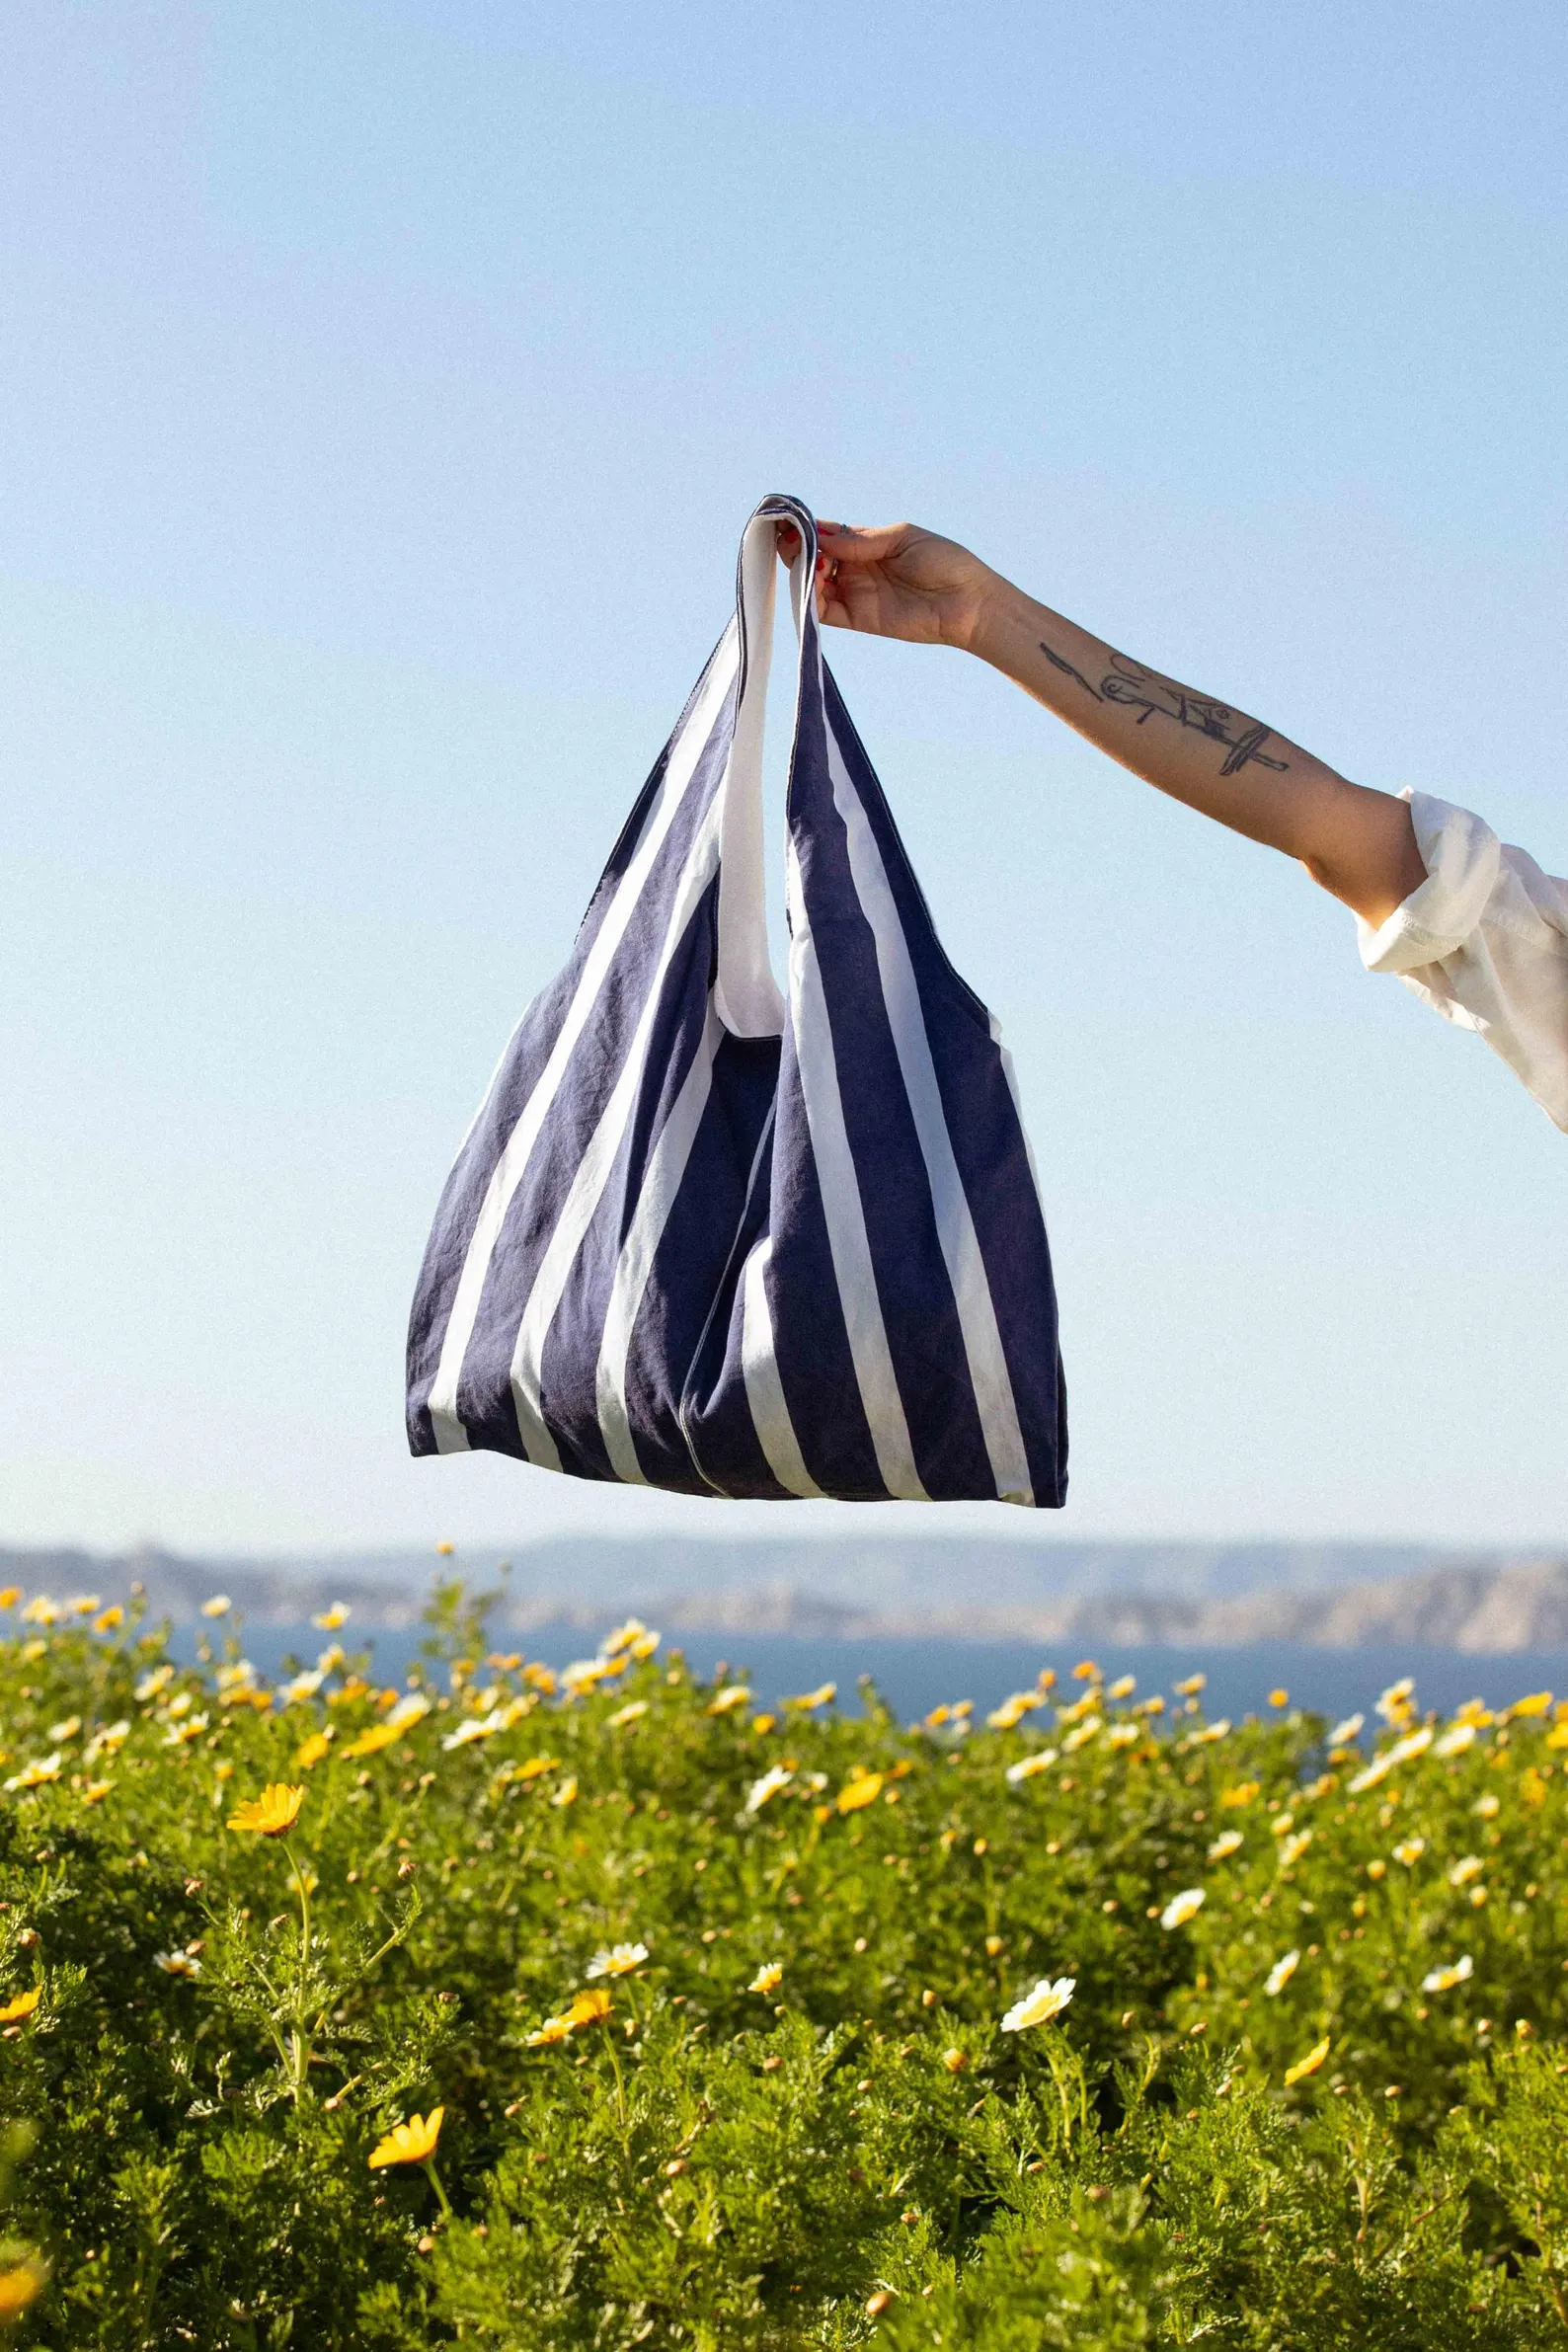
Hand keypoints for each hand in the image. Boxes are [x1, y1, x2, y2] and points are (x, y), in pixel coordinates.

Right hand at [776, 520, 996, 651]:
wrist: (968, 603)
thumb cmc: (945, 563)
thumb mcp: (902, 538)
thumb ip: (861, 540)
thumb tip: (822, 538)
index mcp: (866, 544)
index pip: (826, 534)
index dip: (805, 527)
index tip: (788, 520)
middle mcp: (856, 568)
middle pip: (813, 558)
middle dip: (797, 548)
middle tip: (791, 541)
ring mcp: (855, 593)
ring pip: (812, 584)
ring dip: (801, 571)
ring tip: (808, 561)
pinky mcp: (858, 618)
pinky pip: (824, 611)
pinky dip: (810, 599)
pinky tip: (813, 582)